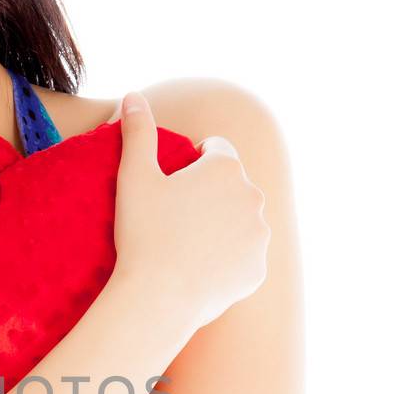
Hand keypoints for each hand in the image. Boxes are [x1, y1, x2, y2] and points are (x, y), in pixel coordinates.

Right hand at [112, 91, 270, 334]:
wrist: (158, 298)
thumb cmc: (143, 234)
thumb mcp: (134, 177)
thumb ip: (138, 132)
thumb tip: (134, 95)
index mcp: (226, 167)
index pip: (216, 149)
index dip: (191, 163)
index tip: (171, 185)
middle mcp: (253, 197)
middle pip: (231, 186)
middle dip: (211, 194)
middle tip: (175, 218)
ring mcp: (260, 236)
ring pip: (241, 221)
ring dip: (222, 226)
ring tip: (186, 245)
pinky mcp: (258, 270)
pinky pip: (243, 258)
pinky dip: (226, 260)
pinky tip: (199, 269)